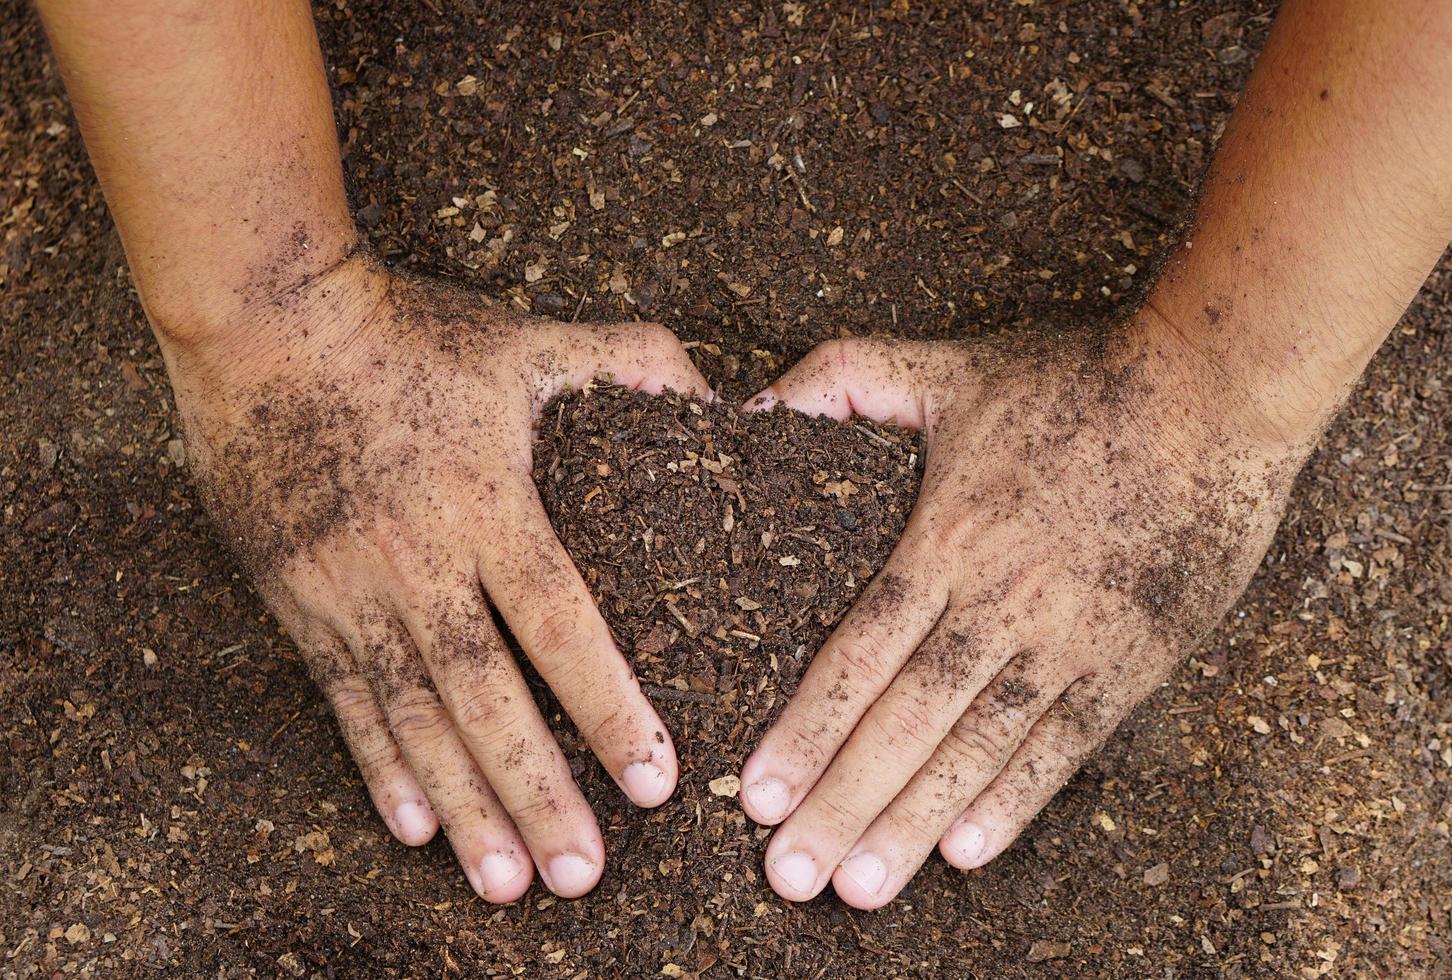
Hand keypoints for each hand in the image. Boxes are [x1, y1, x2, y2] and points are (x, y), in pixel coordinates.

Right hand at [168, 254, 710, 901]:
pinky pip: (345, 700)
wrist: (261, 324)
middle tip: (583, 876)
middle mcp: (418, 561)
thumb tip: (719, 396)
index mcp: (488, 504)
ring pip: (415, 717)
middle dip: (537, 791)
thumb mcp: (526, 338)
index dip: (607, 707)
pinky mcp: (300, 601)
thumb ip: (629, 363)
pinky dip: (380, 767)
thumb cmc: (407, 334)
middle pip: (487, 696)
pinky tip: (413, 826)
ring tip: (506, 882)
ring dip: (463, 805)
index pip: (560, 625)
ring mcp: (350, 589)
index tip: (653, 782)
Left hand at [737, 321, 1302, 907]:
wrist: (1214, 395)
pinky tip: (966, 852)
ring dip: (915, 822)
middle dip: (843, 803)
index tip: (759, 795)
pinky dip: (1015, 801)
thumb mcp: (944, 364)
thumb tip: (754, 412)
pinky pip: (1064, 746)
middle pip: (906, 721)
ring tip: (861, 889)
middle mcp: (1001, 604)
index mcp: (946, 538)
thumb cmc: (1073, 380)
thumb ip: (843, 381)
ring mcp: (1070, 640)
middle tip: (791, 877)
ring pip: (978, 749)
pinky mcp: (1131, 661)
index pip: (860, 654)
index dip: (807, 729)